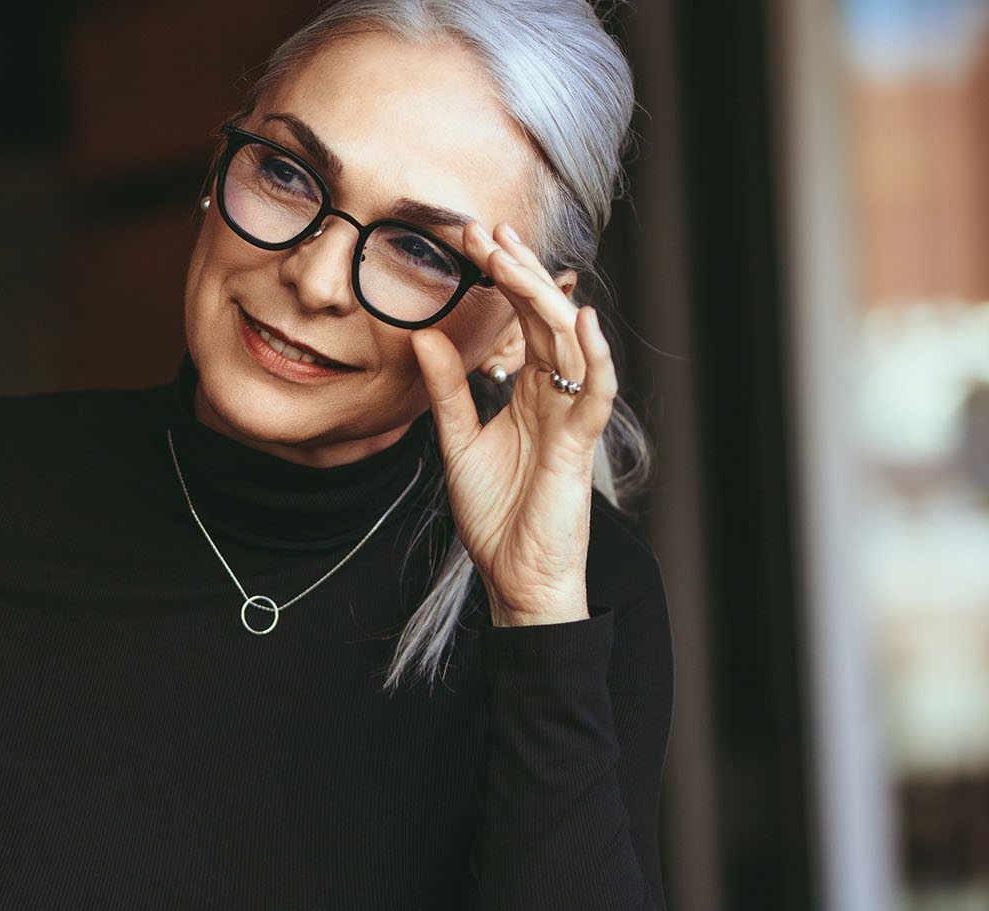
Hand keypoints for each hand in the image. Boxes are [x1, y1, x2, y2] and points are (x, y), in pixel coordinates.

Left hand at [411, 222, 616, 626]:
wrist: (516, 575)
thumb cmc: (497, 513)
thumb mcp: (457, 441)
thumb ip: (446, 389)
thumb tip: (422, 334)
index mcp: (529, 391)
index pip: (519, 321)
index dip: (502, 279)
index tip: (472, 239)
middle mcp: (554, 395)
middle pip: (544, 319)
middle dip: (519, 273)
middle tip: (488, 230)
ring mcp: (570, 416)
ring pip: (567, 343)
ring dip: (544, 298)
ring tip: (517, 259)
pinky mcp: (579, 444)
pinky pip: (594, 392)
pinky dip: (592, 356)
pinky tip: (581, 320)